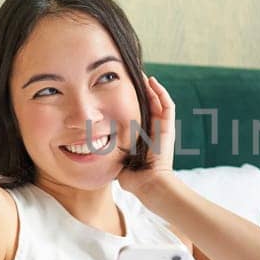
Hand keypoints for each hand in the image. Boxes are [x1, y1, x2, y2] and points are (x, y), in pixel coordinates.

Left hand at [118, 75, 176, 195]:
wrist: (148, 184)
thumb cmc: (132, 176)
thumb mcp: (116, 157)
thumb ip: (109, 148)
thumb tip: (89, 145)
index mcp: (143, 136)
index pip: (138, 112)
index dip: (131, 100)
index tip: (119, 89)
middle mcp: (154, 130)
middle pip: (149, 103)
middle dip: (141, 90)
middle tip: (130, 76)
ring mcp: (163, 128)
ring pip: (159, 101)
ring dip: (151, 87)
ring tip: (142, 75)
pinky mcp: (169, 128)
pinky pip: (168, 105)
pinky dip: (161, 92)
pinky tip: (152, 82)